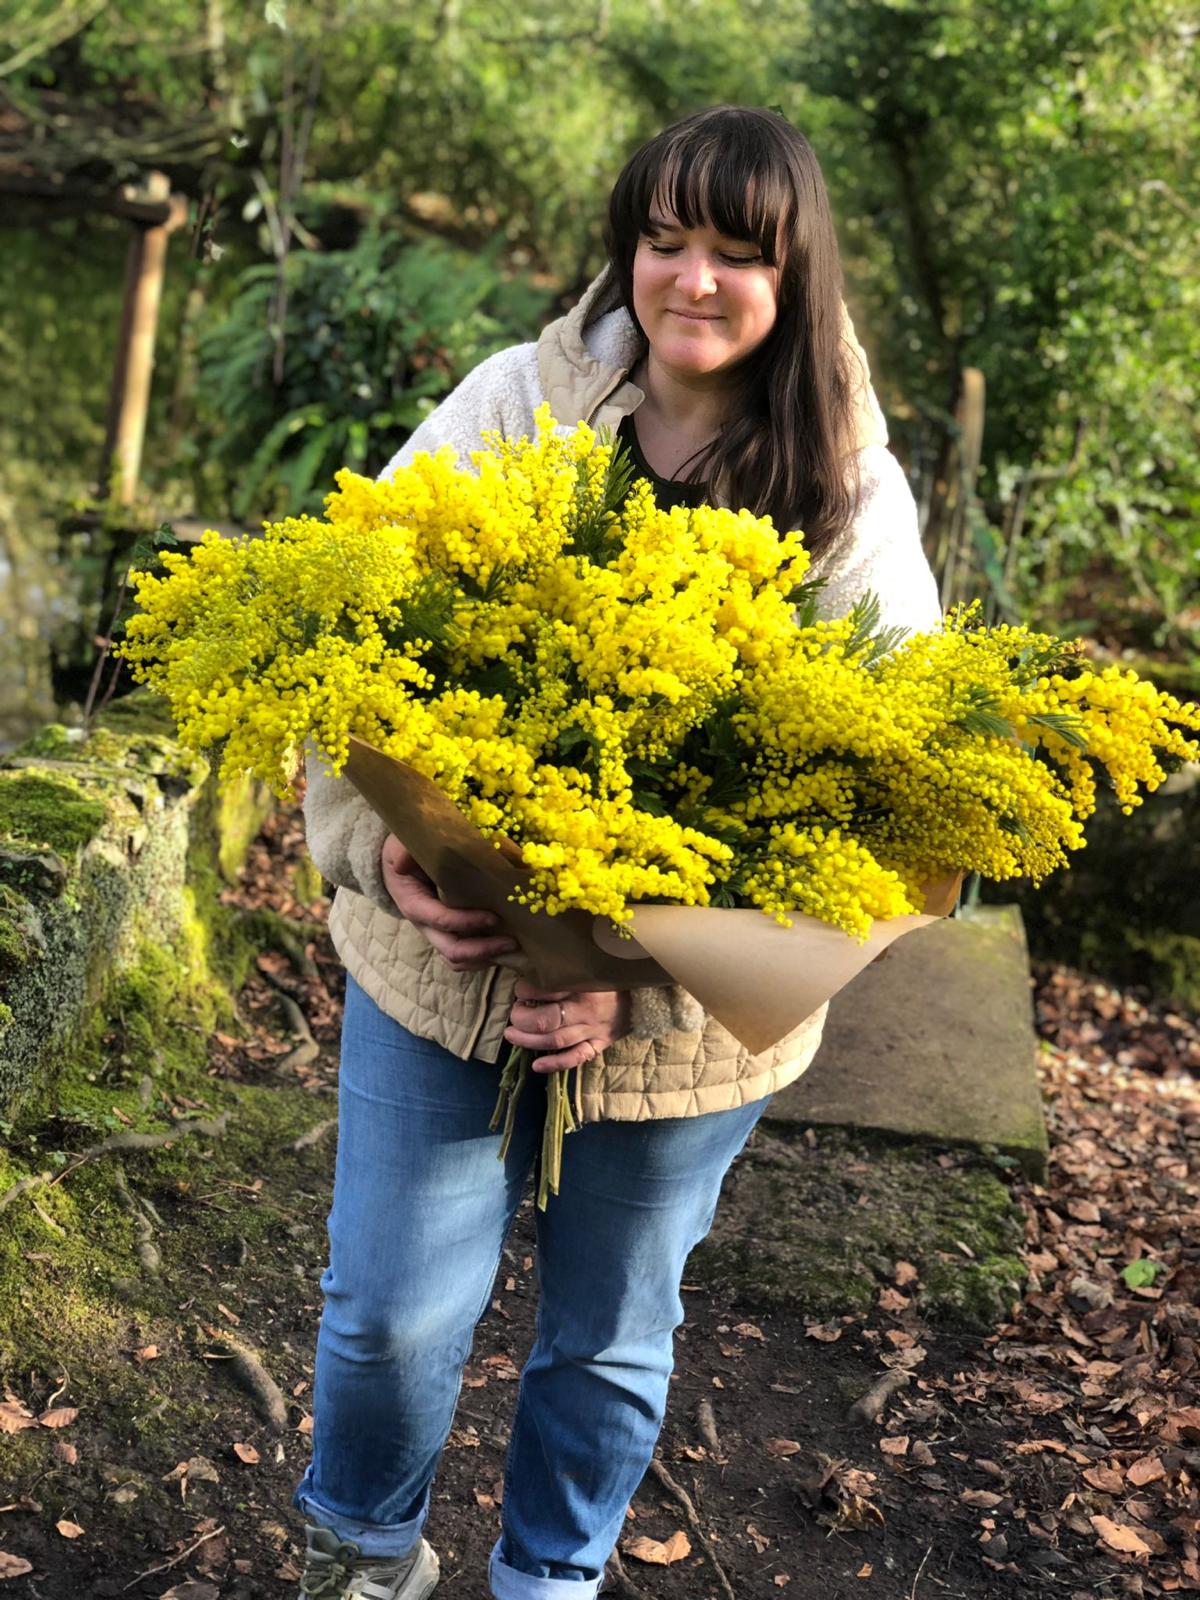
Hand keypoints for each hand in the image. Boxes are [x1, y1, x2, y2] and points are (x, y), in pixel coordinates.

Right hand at [381, 834, 519, 972]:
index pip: (442, 920)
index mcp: (414, 904)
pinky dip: (484, 956)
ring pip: (458, 960)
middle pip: (452, 950)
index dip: (468, 922)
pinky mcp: (449, 934)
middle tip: (513, 941)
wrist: (400, 862)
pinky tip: (506, 948)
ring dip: (485, 958)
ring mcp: (437, 933)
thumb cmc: (404, 852)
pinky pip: (465, 956)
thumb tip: (403, 863)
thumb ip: (404, 852)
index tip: (494, 917)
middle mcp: (425, 925)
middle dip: (483, 949)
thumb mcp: (401, 847)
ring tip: (513, 948)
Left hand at [504, 977, 631, 1072]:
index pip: (545, 989)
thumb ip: (565, 967)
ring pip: (555, 1041)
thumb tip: (532, 965)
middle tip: (514, 1014)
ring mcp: (593, 1030)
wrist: (646, 995)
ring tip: (512, 1035)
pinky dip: (555, 1064)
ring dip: (529, 1041)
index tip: (520, 988)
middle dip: (522, 1019)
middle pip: (546, 1020)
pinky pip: (576, 1058)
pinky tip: (536, 1066)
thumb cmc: (612, 977)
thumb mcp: (590, 965)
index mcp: (582, 984)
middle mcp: (586, 1009)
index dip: (524, 990)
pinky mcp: (599, 1044)